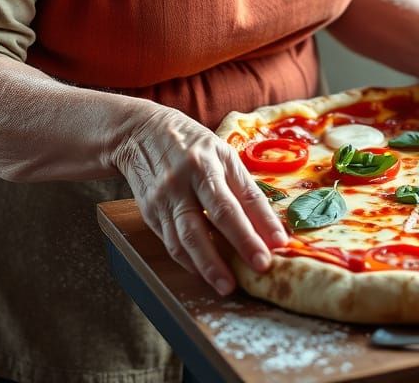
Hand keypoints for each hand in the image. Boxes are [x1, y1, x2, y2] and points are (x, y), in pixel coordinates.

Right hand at [114, 103, 287, 295]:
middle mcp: (186, 178)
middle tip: (260, 266)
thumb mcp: (221, 153)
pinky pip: (171, 242)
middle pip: (215, 217)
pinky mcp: (150, 212)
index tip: (279, 244)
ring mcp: (165, 197)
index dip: (261, 221)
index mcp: (209, 160)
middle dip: (240, 244)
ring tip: (227, 285)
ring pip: (187, 238)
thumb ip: (243, 188)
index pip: (240, 196)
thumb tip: (270, 226)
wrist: (139, 133)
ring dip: (209, 265)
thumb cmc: (191, 144)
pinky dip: (189, 261)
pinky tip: (203, 272)